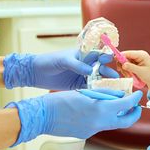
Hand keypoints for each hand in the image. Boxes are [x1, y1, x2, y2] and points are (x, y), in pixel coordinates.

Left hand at [3, 50, 118, 89]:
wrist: (34, 73)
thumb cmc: (48, 61)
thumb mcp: (63, 60)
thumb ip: (77, 65)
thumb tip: (90, 71)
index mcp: (82, 55)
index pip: (97, 54)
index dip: (105, 56)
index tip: (111, 59)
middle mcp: (85, 65)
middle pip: (100, 68)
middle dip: (108, 71)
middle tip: (115, 76)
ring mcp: (82, 76)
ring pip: (97, 79)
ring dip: (105, 82)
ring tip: (113, 86)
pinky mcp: (78, 86)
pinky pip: (90, 88)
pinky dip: (96, 91)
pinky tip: (103, 94)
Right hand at [8, 89, 142, 145]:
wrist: (42, 116)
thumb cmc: (60, 101)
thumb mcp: (85, 92)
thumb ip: (103, 95)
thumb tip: (117, 95)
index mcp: (100, 109)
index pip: (126, 105)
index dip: (134, 99)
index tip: (137, 94)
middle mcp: (99, 123)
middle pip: (126, 121)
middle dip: (134, 113)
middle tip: (135, 105)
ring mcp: (93, 131)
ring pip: (114, 124)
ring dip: (119, 116)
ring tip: (117, 105)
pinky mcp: (86, 134)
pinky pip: (101, 126)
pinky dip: (105, 118)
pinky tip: (99, 110)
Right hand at [121, 50, 149, 85]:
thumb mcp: (141, 72)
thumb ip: (131, 67)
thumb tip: (123, 64)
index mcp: (141, 54)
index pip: (127, 53)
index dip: (120, 56)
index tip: (115, 61)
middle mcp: (138, 55)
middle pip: (125, 57)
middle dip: (123, 65)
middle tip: (124, 73)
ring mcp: (137, 60)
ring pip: (125, 62)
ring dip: (125, 69)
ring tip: (129, 76)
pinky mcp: (135, 64)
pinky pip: (127, 66)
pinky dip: (127, 71)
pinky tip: (130, 75)